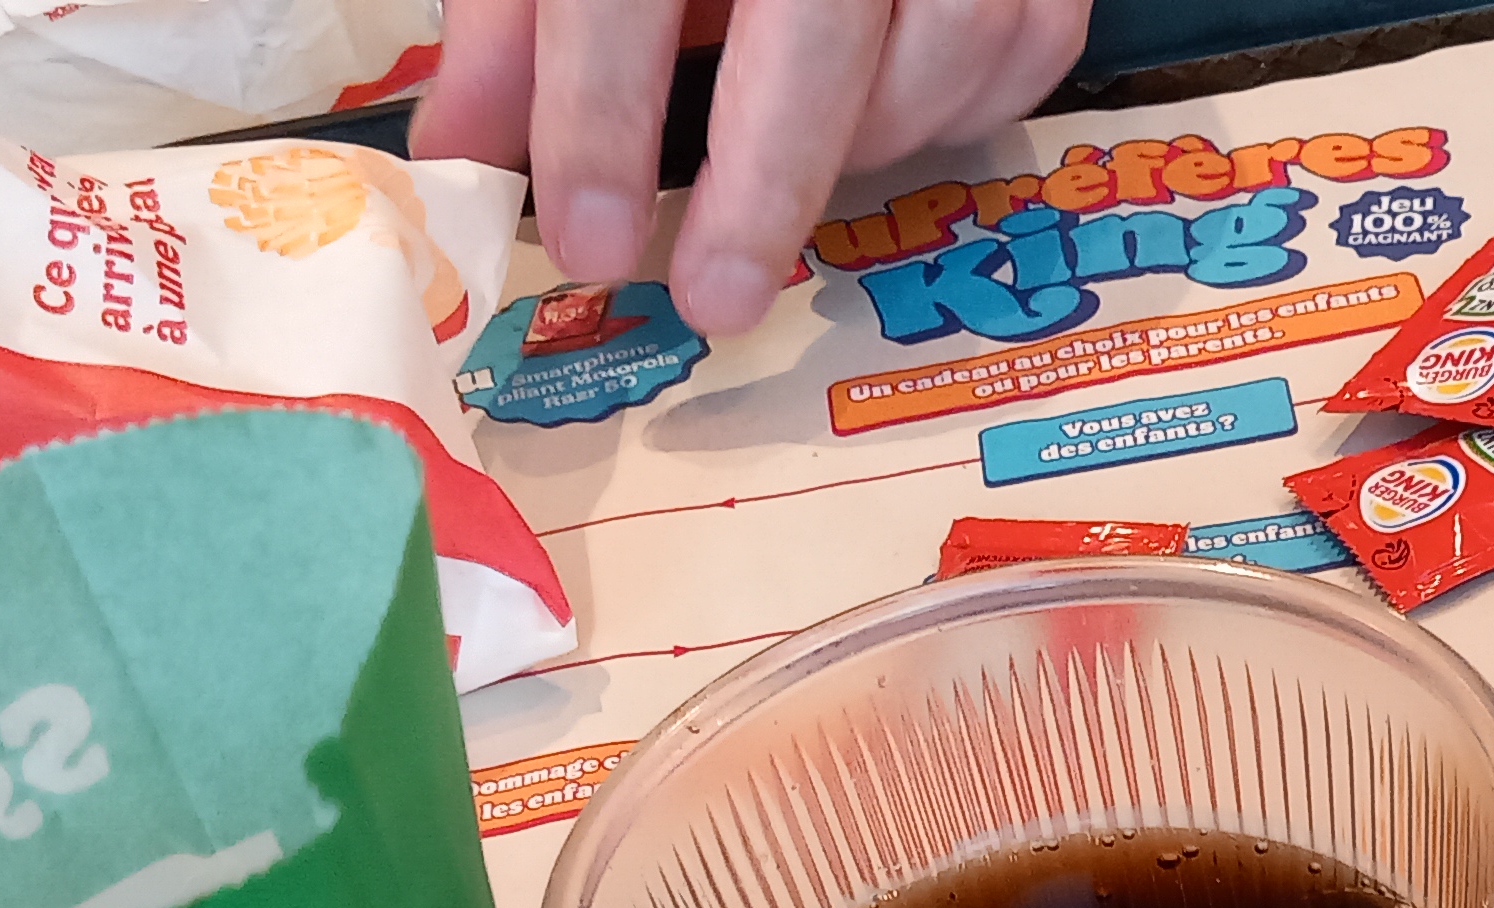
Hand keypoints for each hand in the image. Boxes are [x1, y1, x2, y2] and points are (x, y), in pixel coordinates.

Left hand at [419, 0, 1090, 339]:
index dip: (602, 119)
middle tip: (717, 295)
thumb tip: (464, 159)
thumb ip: (517, 22)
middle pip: (818, 26)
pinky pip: (1029, 38)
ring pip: (946, 42)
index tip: (591, 241)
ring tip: (788, 181)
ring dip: (866, 146)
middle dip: (763, 178)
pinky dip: (963, 105)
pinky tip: (885, 124)